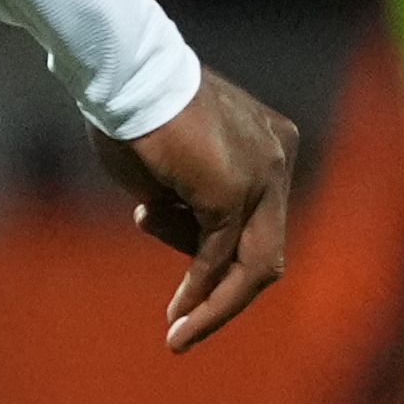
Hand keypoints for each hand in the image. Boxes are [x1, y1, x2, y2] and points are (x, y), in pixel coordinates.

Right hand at [107, 74, 302, 350]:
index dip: (225, 260)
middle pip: (267, 248)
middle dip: (231, 296)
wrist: (123, 74)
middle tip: (193, 328)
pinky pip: (220, 256)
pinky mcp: (234, 191)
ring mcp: (263, 175)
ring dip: (210, 300)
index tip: (194, 290)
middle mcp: (279, 158)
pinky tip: (179, 319)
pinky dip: (202, 292)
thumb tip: (179, 235)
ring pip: (253, 262)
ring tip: (175, 320)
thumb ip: (189, 204)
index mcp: (272, 145)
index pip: (258, 221)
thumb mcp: (172, 168)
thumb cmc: (131, 111)